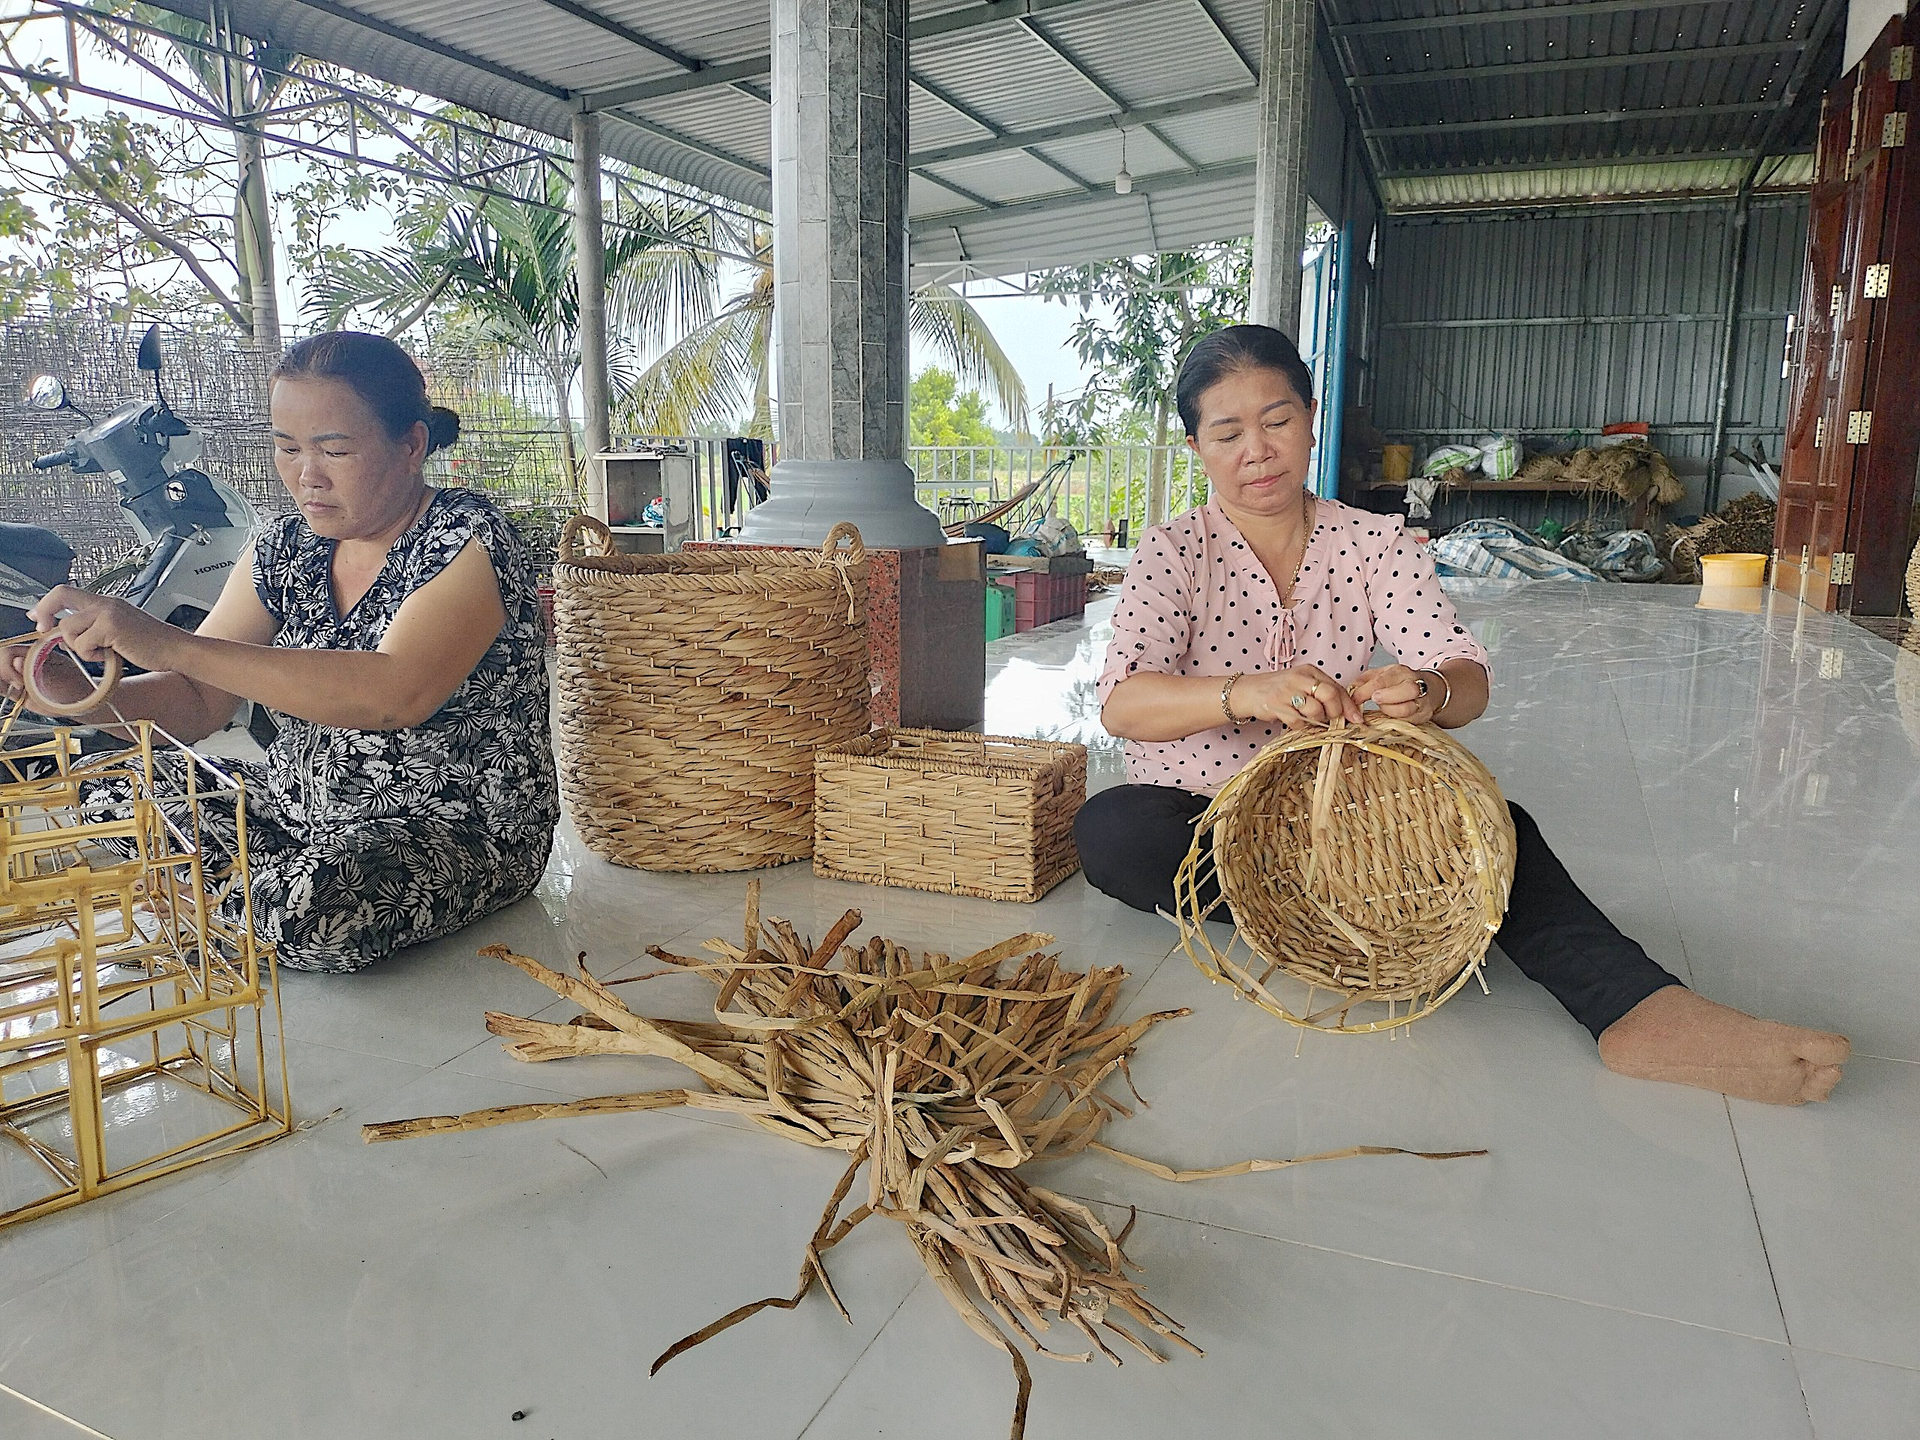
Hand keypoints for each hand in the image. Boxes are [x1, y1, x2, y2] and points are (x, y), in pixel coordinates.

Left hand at [27, 586, 175, 671]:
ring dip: (79, 646)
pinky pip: (83, 643)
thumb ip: (96, 627)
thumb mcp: (120, 629)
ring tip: (100, 651)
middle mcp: (106, 603)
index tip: (39, 618)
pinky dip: (92, 655)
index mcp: (107, 603)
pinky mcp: (111, 627)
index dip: (47, 604)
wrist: (176, 649)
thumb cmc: (153, 644)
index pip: (67, 592)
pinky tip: (109, 655)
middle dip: (44, 612)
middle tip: (43, 629)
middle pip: (60, 595)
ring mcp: (108, 613)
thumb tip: (68, 636)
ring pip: (68, 627)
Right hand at [1231, 663, 1363, 731]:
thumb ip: (1323, 693)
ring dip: (1316, 721)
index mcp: (1310, 671)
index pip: (1337, 688)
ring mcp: (1287, 691)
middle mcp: (1300, 678)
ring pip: (1315, 710)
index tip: (1356, 719)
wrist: (1249, 691)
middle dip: (1335, 712)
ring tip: (1309, 719)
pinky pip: (1298, 721)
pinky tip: (1295, 721)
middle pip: (1329, 695)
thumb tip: (1347, 711)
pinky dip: (1300, 726)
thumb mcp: (1303, 684)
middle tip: (1331, 720)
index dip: (1349, 706)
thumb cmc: (1280, 689)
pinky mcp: (1277, 705)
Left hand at [1350, 664, 1441, 723]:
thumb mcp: (1383, 674)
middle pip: (1406, 690)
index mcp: (1401, 672)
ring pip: (1408, 709)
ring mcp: (1421, 702)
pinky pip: (1409, 721)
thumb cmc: (1402, 682)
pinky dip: (1396, 721)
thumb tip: (1351, 689)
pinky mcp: (1424, 716)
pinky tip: (1389, 718)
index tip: (1355, 698)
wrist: (1433, 690)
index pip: (1382, 680)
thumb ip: (1365, 680)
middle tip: (1375, 700)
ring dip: (1390, 711)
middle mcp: (1414, 685)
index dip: (1366, 691)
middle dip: (1387, 697)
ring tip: (1383, 709)